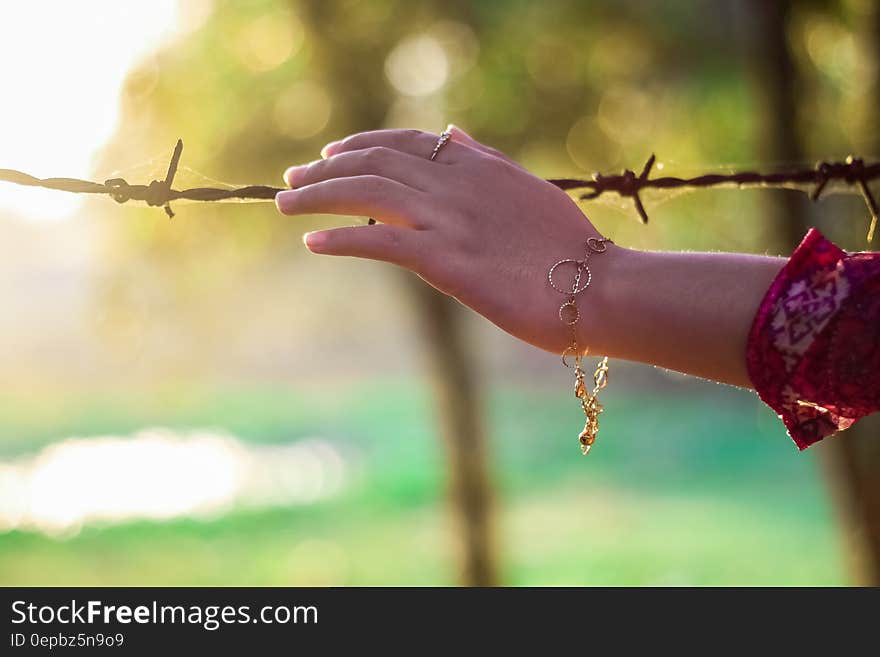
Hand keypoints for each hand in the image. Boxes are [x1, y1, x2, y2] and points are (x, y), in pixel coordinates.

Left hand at [276, 126, 620, 354]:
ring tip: (284, 204)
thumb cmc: (570, 249)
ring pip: (366, 194)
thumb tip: (451, 133)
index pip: (404, 141)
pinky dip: (340, 240)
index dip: (359, 144)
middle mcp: (457, 184)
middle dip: (324, 169)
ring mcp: (450, 220)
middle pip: (373, 163)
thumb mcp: (527, 188)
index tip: (330, 154)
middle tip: (290, 180)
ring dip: (318, 196)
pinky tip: (313, 243)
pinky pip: (379, 243)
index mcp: (477, 165)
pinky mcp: (446, 261)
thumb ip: (484, 160)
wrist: (599, 288)